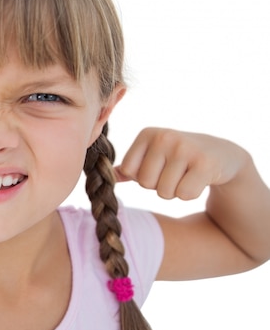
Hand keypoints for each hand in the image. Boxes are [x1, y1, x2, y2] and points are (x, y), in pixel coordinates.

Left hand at [115, 128, 246, 199]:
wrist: (221, 154)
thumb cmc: (178, 158)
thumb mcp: (153, 156)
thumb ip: (130, 167)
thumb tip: (107, 176)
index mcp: (147, 134)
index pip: (127, 170)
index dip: (142, 177)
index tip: (158, 168)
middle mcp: (164, 137)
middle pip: (145, 183)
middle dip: (159, 186)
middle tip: (175, 173)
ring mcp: (185, 148)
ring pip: (164, 192)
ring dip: (175, 192)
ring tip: (186, 175)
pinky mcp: (204, 163)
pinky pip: (184, 195)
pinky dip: (191, 194)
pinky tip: (199, 180)